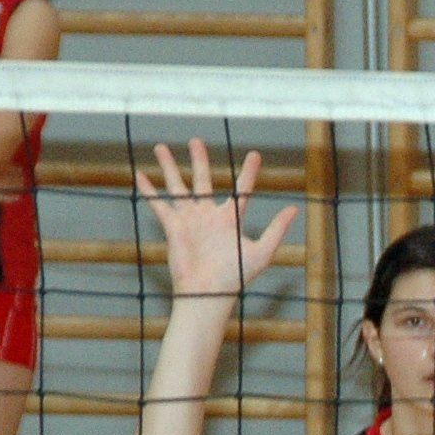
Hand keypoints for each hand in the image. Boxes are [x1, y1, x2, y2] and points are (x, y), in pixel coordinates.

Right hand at [140, 139, 295, 301]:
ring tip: (161, 147)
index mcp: (231, 219)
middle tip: (196, 141)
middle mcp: (208, 215)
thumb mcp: (262, 251)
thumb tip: (294, 209)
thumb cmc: (235, 276)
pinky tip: (140, 175)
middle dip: (199, 160)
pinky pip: (160, 204)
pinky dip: (149, 190)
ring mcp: (190, 219)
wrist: (208, 293)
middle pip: (203, 180)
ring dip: (169, 166)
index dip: (249, 172)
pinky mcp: (173, 227)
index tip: (254, 154)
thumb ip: (276, 229)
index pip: (241, 189)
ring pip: (178, 186)